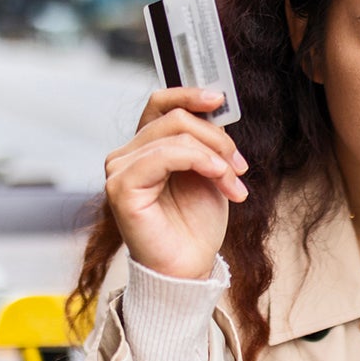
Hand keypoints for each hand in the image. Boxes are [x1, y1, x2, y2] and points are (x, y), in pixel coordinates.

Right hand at [104, 87, 247, 279]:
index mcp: (145, 147)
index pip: (160, 103)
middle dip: (217, 138)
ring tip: (233, 184)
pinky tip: (217, 178)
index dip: (189, 94)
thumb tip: (215, 106)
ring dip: (215, 157)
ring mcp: (119, 170)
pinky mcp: (121, 187)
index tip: (219, 99)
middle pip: (175, 117)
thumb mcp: (209, 171)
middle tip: (239, 166)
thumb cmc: (196, 225)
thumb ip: (205, 140)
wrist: (190, 265)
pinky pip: (164, 155)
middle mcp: (126, 155)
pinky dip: (199, 161)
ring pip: (176, 135)